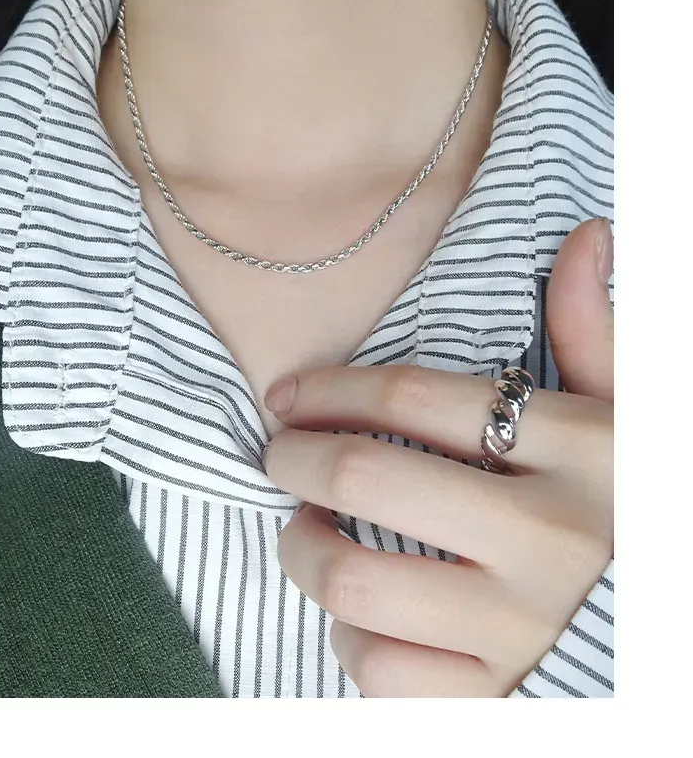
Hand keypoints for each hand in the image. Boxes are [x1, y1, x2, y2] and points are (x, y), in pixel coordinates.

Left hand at [262, 218, 612, 696]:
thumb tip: (585, 236)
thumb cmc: (631, 511)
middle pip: (367, 476)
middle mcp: (549, 536)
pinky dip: (351, 639)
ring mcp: (524, 626)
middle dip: (294, 458)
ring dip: (304, 550)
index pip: (416, 397)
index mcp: (578, 450)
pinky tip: (365, 615)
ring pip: (354, 581)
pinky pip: (379, 669)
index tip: (288, 396)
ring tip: (307, 531)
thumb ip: (595, 332)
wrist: (671, 648)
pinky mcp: (499, 698)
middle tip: (280, 457)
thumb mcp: (628, 416)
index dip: (329, 389)